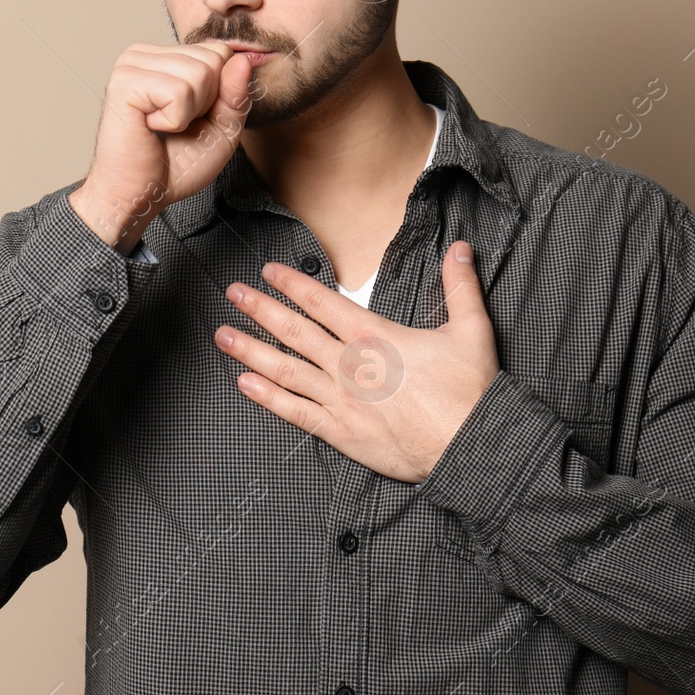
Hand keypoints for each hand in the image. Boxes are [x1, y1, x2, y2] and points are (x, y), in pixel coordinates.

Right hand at [70, 41, 253, 252]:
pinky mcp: (125, 82)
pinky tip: (150, 127)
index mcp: (165, 58)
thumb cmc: (174, 165)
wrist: (140, 195)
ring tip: (162, 127)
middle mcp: (145, 54)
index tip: (191, 118)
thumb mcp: (222, 129)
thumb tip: (243, 59)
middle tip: (175, 125)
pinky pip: (179, 92)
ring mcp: (131, 64)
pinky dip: (174, 120)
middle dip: (206, 102)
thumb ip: (236, 95)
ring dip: (189, 113)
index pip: (220, 51)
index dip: (219, 93)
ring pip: (199, 73)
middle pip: (213, 59)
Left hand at [213, 240, 500, 482]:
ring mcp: (340, 399)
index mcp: (375, 337)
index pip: (323, 303)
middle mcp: (349, 365)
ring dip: (251, 350)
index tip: (268, 272)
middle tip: (233, 294)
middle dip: (260, 309)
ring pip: (286, 369)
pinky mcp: (340, 432)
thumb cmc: (469, 392)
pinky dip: (267, 397)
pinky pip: (295, 412)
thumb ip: (460, 287)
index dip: (292, 285)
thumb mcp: (471, 330)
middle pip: (294, 331)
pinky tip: (245, 384)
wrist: (471, 446)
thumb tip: (459, 249)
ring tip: (223, 336)